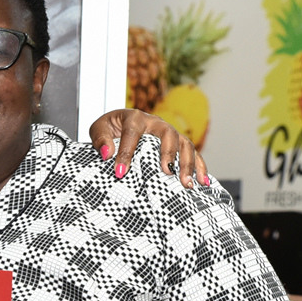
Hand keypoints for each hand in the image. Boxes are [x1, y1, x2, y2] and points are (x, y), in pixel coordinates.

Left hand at [88, 108, 208, 188]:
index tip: (120, 172)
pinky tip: (203, 182)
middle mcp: (155, 123)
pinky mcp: (177, 143)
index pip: (132, 133)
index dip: (126, 153)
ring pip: (184, 143)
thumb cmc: (109, 129)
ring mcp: (169, 132)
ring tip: (186, 183)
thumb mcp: (98, 128)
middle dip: (169, 154)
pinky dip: (200, 166)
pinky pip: (192, 153)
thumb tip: (108, 153)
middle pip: (168, 134)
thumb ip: (100, 139)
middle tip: (167, 173)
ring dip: (187, 163)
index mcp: (134, 117)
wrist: (119, 125)